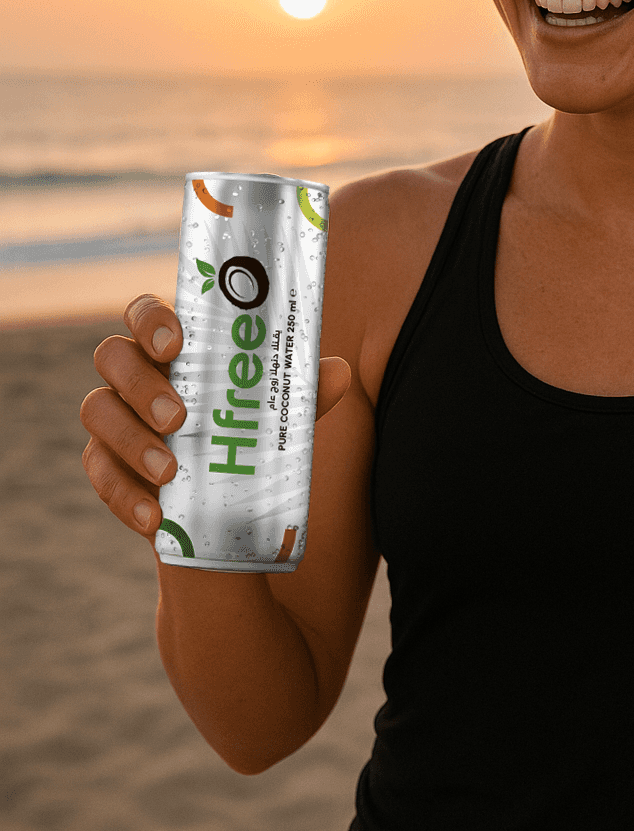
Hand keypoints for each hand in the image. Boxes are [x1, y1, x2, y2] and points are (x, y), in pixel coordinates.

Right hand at [81, 292, 350, 540]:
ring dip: (131, 440)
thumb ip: (304, 391)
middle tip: (179, 417)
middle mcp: (134, 375)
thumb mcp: (278, 410)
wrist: (224, 499)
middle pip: (112, 356)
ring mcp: (115, 419)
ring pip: (96, 412)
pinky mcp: (108, 465)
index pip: (144, 313)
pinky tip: (155, 517)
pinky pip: (101, 475)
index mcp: (172, 347)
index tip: (174, 344)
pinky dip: (125, 496)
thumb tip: (339, 371)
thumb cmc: (247, 428)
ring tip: (170, 472)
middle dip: (140, 384)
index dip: (151, 320)